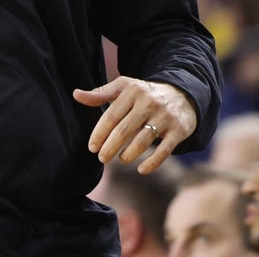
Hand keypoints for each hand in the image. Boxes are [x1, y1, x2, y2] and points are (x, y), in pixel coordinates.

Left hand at [73, 76, 196, 173]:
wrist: (183, 95)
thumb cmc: (144, 94)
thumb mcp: (124, 88)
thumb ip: (100, 93)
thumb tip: (76, 94)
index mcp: (132, 91)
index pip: (111, 116)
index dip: (99, 133)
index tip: (91, 147)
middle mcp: (149, 103)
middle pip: (124, 130)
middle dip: (110, 147)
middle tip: (102, 158)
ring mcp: (165, 117)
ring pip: (142, 141)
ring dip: (128, 154)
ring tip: (120, 159)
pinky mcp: (178, 130)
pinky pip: (164, 150)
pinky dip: (152, 162)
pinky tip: (141, 170)